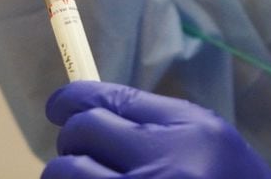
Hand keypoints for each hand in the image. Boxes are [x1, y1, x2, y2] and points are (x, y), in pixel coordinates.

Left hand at [42, 81, 270, 178]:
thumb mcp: (210, 141)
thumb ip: (158, 122)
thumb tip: (93, 107)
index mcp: (190, 134)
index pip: (112, 99)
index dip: (73, 98)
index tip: (59, 105)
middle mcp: (163, 170)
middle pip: (82, 132)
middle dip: (73, 139)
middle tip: (82, 150)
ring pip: (65, 175)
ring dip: (68, 175)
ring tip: (89, 178)